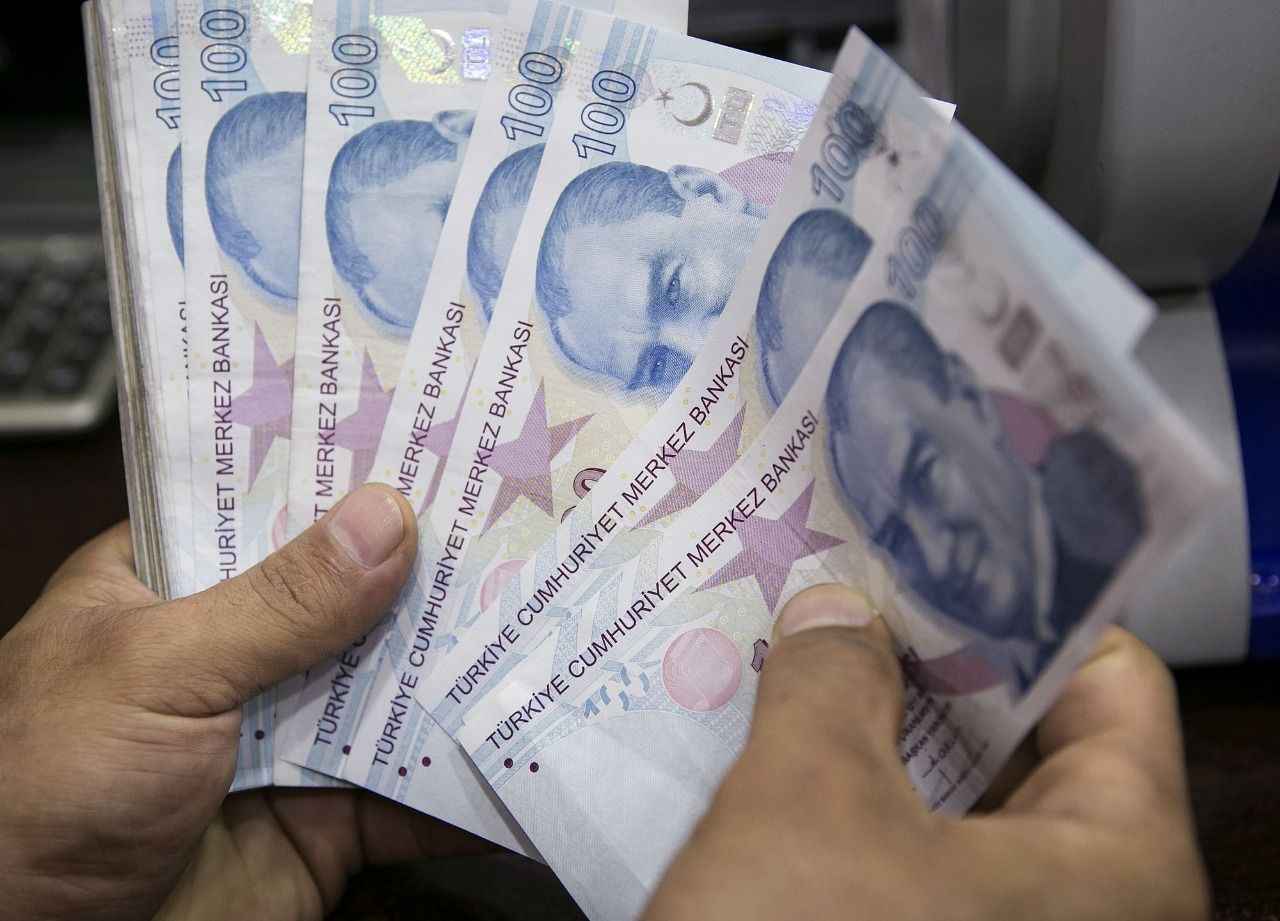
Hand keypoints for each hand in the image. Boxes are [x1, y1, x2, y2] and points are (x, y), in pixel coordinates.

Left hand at [0, 485, 490, 920]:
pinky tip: (531, 742)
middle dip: (436, 571)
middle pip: (357, 597)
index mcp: (177, 587)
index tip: (446, 443)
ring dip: (466, 666)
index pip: (278, 509)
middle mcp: (242, 652)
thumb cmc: (40, 788)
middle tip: (530, 523)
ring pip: (397, 687)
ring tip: (557, 617)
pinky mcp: (326, 815)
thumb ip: (277, 602)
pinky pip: (412, 792)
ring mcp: (289, 733)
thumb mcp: (157, 666)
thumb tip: (385, 518)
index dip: (355, 479)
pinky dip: (469, 780)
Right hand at [644, 585, 1209, 920]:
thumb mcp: (808, 802)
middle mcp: (1091, 915)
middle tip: (844, 586)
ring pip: (956, 805)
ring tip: (798, 650)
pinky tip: (777, 750)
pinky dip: (856, 803)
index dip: (1020, 603)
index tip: (929, 544)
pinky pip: (914, 864)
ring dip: (876, 729)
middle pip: (1027, 741)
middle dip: (928, 663)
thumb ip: (830, 677)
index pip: (1109, 680)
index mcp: (1120, 866)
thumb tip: (838, 605)